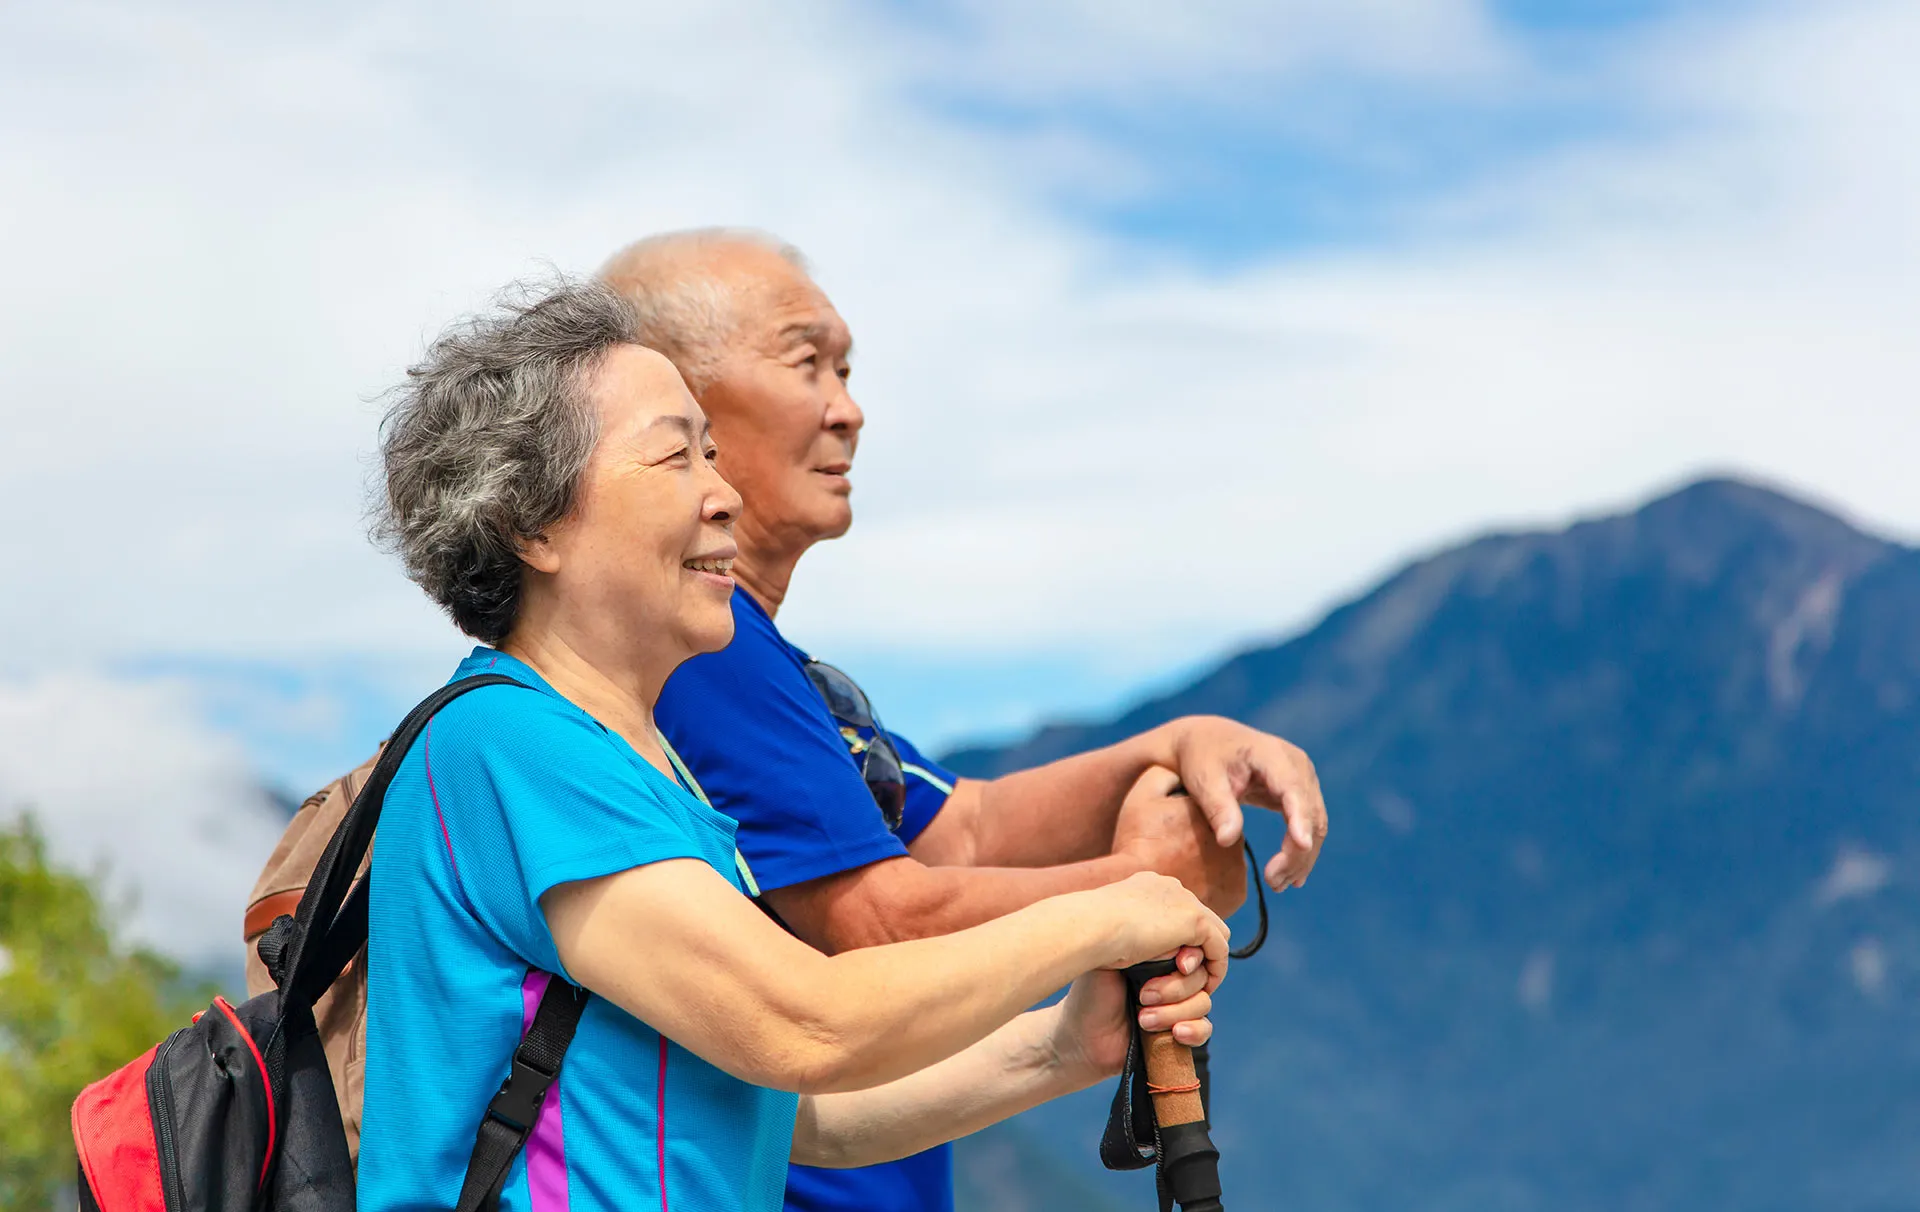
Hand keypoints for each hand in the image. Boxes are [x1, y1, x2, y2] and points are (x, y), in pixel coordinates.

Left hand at [1051, 946, 1213, 1080]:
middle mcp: (1170, 977)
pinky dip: (1193, 1031)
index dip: (1193, 957)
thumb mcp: (1112, 962)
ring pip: (1203, 1002)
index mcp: (1157, 953)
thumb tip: (1180, 947)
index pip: (1194, 948)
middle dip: (1175, 988)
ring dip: (1174, 1012)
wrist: (1079, 1038)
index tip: (1179, 964)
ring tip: (1143, 1018)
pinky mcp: (1178, 1033)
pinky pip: (1204, 1030)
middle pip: (1201, 976)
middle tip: (1143, 995)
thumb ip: (1147, 949)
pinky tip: (1175, 1033)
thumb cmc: (1090, 996)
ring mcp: (1176, 1006)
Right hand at [1087, 871, 1229, 989]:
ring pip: (1213, 936)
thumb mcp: (1110, 932)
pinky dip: (1214, 969)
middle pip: (1200, 921)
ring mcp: (1184, 901)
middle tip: (1182, 978)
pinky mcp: (1196, 920)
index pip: (1177, 911)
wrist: (1089, 930)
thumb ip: (1130, 934)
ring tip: (1192, 987)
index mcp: (1147, 886)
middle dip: (1196, 951)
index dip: (1178, 940)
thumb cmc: (1089, 936)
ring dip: (1205, 963)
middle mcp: (1169, 888)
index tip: (1165, 966)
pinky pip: (1219, 948)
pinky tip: (1204, 989)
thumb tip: (1137, 951)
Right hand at [1112, 767, 1246, 916]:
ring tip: (1179, 873)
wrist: (1142, 898)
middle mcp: (1232, 833)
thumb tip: (1180, 770)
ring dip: (1207, 864)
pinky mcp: (1238, 893)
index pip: (1203, 807)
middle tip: (1170, 854)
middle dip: (1198, 841)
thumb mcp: (1141, 798)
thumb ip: (1164, 774)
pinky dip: (1213, 887)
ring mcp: (1237, 866)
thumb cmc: (1137, 845)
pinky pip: (1227, 885)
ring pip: (1224, 860)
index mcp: (1211, 808)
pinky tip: (1191, 888)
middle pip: (1215, 833)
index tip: (1166, 832)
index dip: (1182, 820)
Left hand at [1159, 715, 1327, 890]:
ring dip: (1301, 857)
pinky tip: (1291, 877)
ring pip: (1315, 824)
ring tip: (1277, 884)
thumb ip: (1218, 807)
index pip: (1293, 789)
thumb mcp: (1204, 779)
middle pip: (1310, 813)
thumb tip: (1227, 840)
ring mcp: (1302, 779)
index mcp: (1273, 755)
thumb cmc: (1202, 757)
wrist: (1208, 741)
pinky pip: (1308, 825)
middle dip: (1297, 851)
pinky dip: (1301, 851)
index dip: (1300, 818)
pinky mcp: (1299, 793)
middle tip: (1273, 882)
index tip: (1301, 845)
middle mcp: (1297, 765)